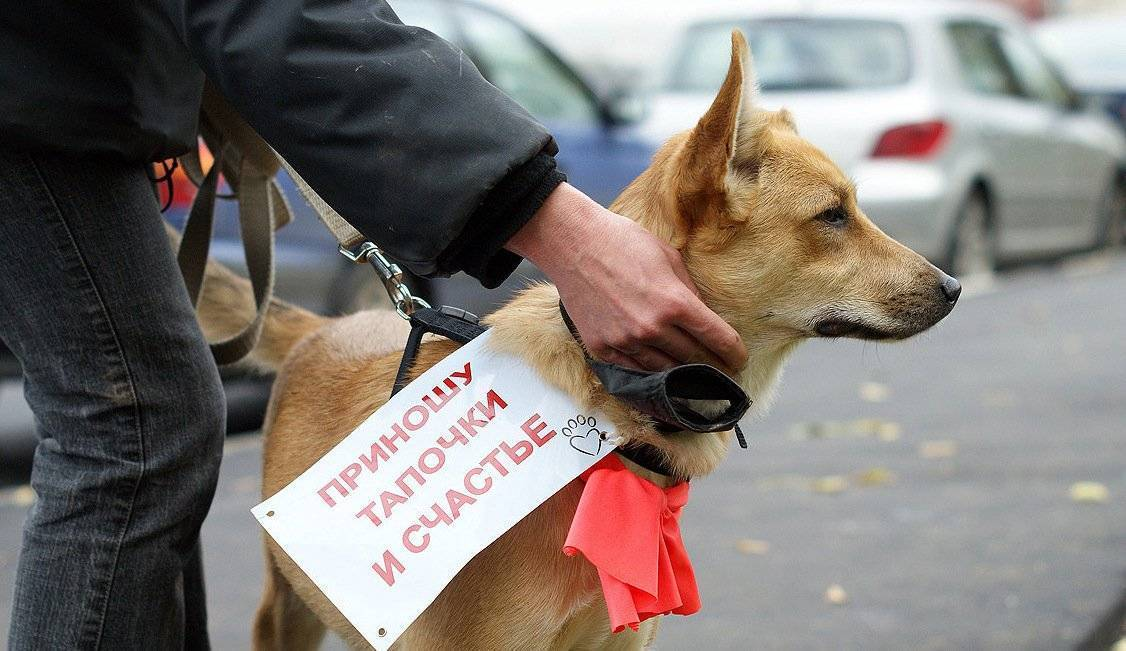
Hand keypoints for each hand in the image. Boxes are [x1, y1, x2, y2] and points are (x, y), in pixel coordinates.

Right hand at [506, 183, 746, 371]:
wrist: (574, 244)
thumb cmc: (624, 242)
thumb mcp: (669, 258)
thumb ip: (690, 291)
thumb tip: (704, 316)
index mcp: (675, 302)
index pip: (717, 338)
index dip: (734, 353)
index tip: (739, 360)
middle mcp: (652, 327)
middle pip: (693, 358)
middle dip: (711, 364)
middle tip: (720, 369)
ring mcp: (625, 341)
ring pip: (664, 369)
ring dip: (681, 371)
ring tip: (691, 372)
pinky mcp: (602, 347)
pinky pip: (634, 369)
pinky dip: (649, 370)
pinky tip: (659, 368)